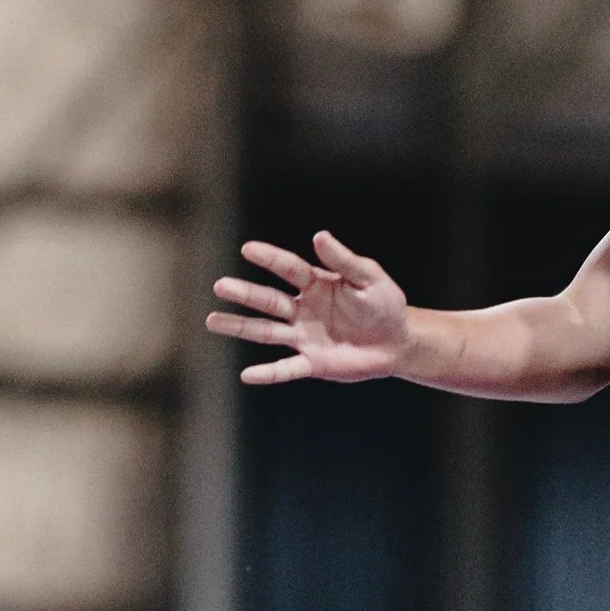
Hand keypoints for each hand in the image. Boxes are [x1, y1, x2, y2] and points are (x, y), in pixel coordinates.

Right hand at [208, 232, 414, 386]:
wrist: (397, 341)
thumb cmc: (385, 304)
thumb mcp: (369, 278)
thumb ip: (344, 260)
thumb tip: (319, 236)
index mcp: (316, 284)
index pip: (288, 268)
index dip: (270, 258)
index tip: (248, 249)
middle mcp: (303, 310)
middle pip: (269, 300)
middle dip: (245, 293)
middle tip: (220, 286)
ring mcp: (304, 337)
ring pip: (266, 331)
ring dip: (240, 326)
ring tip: (212, 321)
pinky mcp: (313, 363)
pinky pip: (287, 368)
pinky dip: (268, 373)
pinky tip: (247, 374)